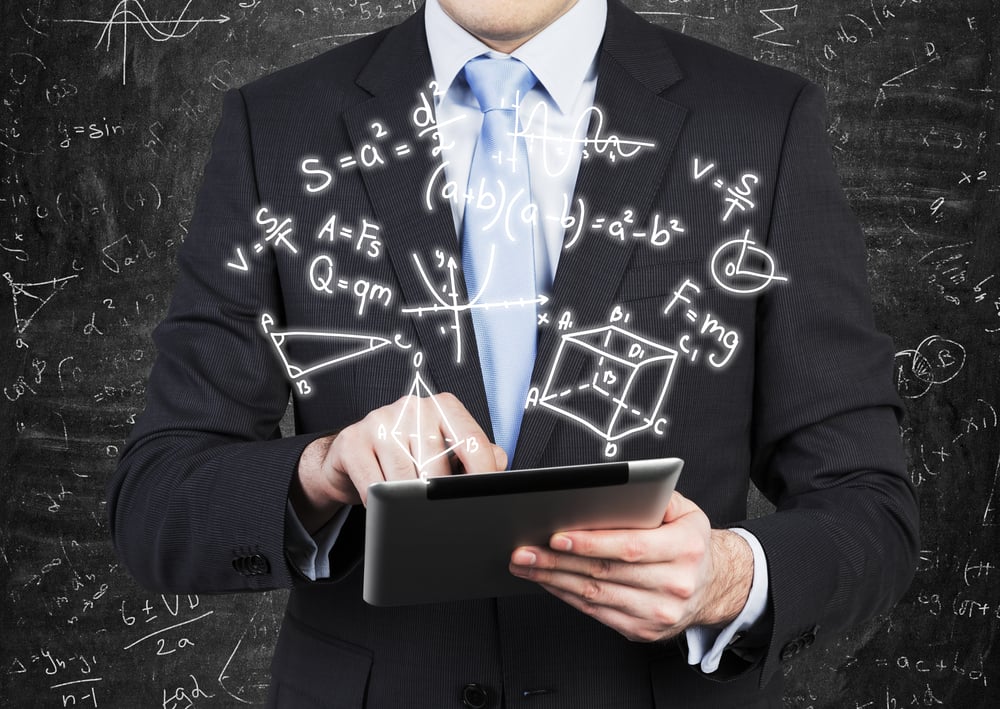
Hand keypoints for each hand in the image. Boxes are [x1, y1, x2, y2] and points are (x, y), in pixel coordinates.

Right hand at [291, 393, 505, 531]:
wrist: (352, 454)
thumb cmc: (408, 454)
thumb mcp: (445, 450)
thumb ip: (477, 454)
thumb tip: (499, 463)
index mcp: (443, 407)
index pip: (472, 441)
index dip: (483, 475)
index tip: (487, 500)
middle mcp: (413, 407)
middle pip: (437, 466)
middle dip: (439, 498)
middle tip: (441, 515)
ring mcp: (380, 420)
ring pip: (404, 479)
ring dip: (407, 503)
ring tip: (409, 510)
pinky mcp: (353, 441)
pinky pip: (373, 485)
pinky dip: (381, 503)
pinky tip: (383, 504)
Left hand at [508, 491, 752, 641]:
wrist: (713, 585)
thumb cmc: (689, 541)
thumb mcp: (685, 511)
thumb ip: (654, 496)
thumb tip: (615, 489)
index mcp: (686, 549)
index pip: (630, 547)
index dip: (591, 543)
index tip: (557, 536)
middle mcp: (675, 585)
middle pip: (605, 573)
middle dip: (558, 561)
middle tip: (524, 551)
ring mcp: (660, 613)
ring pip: (596, 596)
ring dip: (555, 581)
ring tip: (526, 566)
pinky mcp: (644, 631)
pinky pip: (598, 614)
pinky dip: (568, 597)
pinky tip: (548, 583)